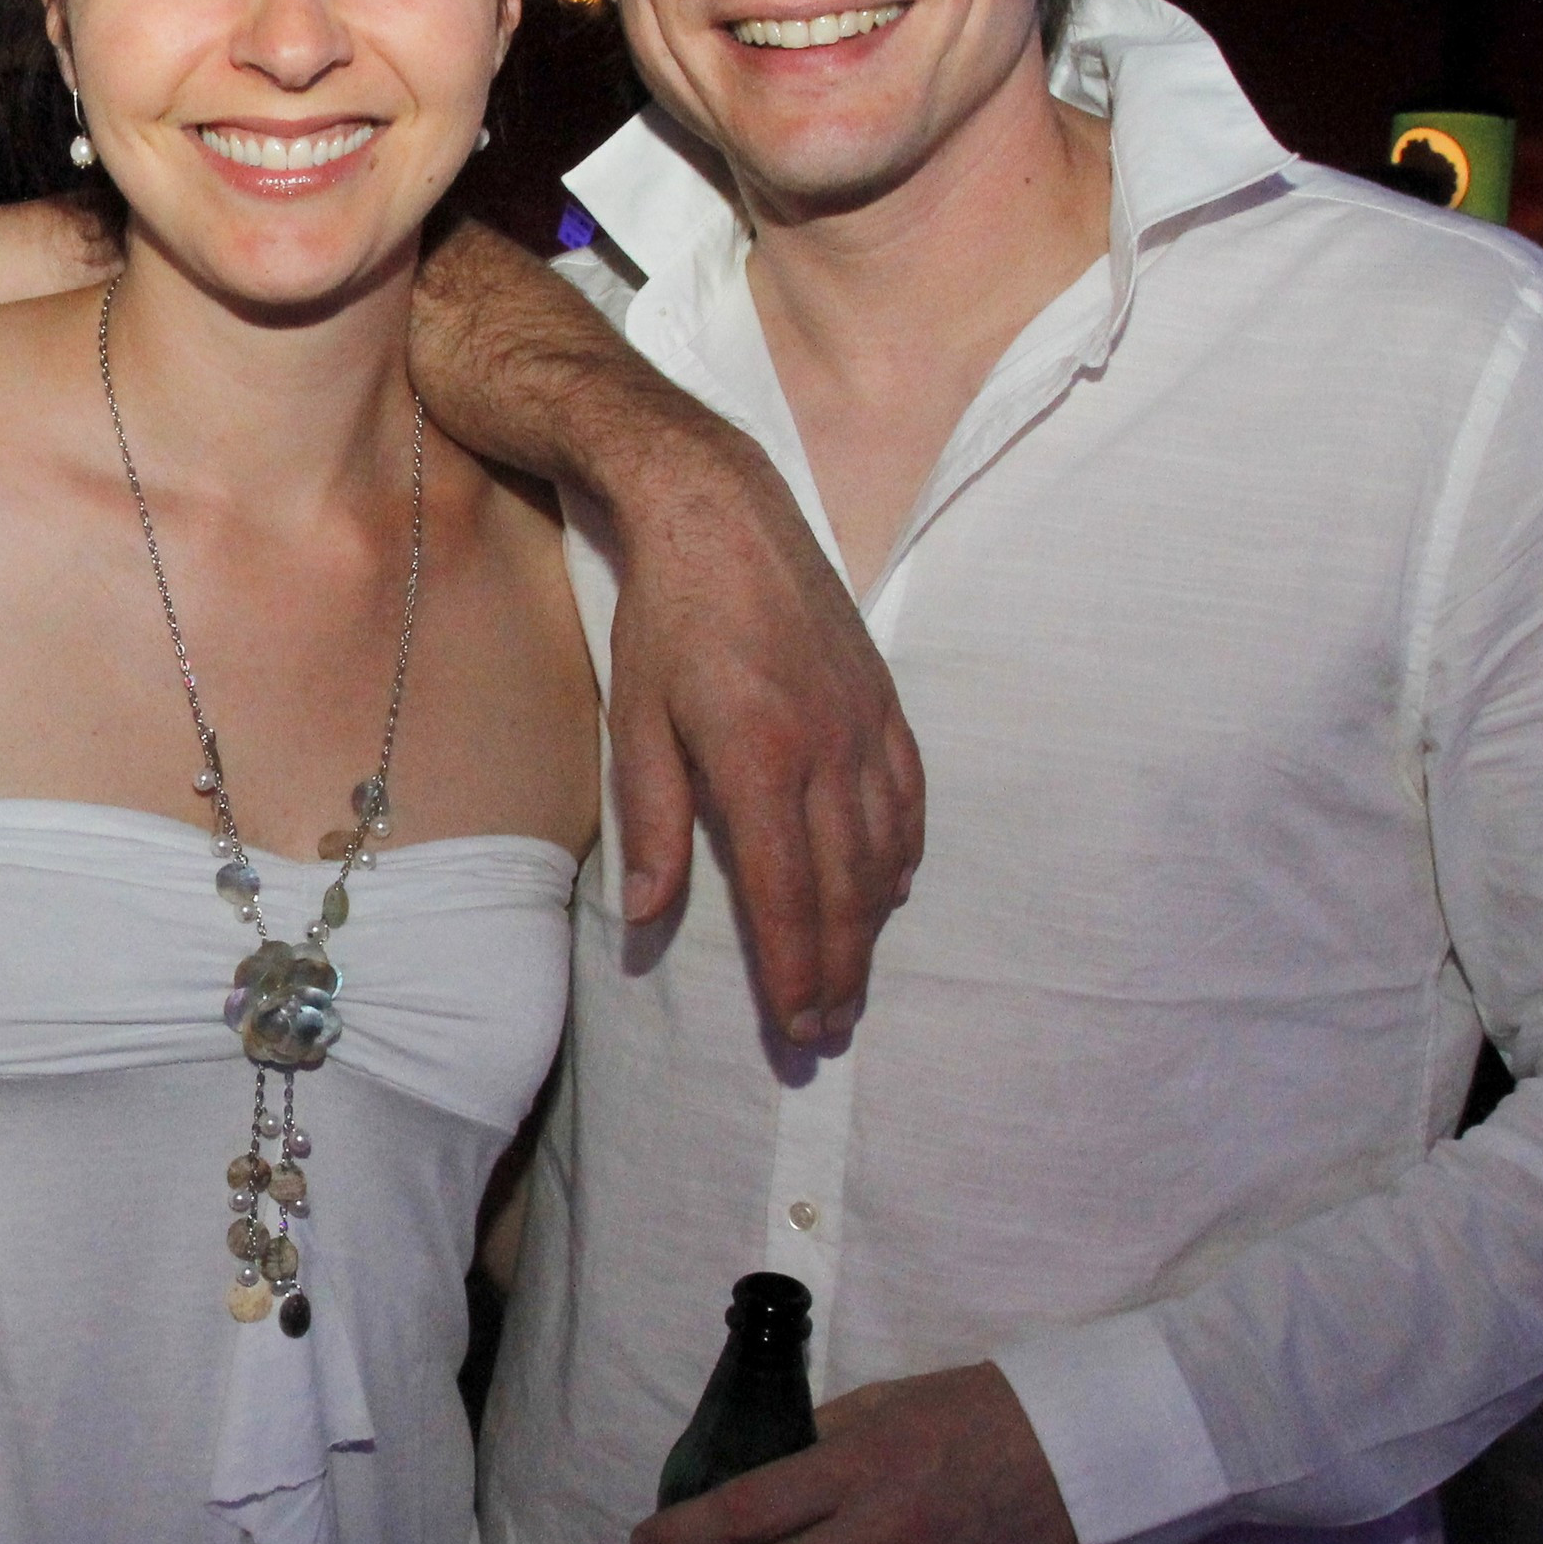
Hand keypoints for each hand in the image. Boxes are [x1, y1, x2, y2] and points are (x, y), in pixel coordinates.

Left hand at [600, 420, 921, 1047]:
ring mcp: (864, 724)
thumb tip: (646, 920)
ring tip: (851, 983)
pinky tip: (887, 892)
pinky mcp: (884, 700)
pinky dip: (900, 855)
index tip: (795, 1027)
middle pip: (844, 889)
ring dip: (870, 928)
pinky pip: (907, 798)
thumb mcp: (635, 719)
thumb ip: (650, 822)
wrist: (720, 511)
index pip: (785, 892)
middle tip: (826, 1032)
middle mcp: (826, 749)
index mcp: (758, 759)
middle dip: (837, 969)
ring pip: (883, 852)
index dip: (793, 968)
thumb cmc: (664, 620)